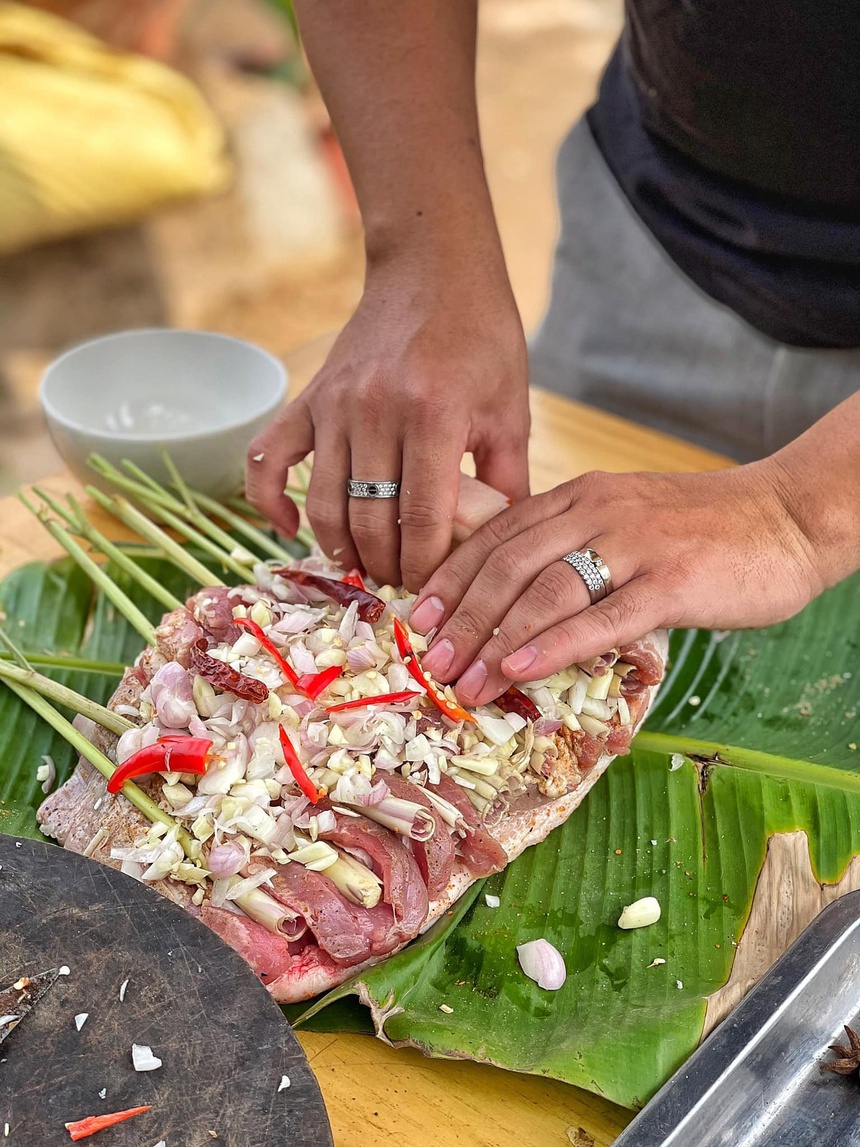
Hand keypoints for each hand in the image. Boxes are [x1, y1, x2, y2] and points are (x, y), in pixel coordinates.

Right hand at [245, 254, 529, 591]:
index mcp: (434, 414)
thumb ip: (508, 478)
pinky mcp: (308, 398)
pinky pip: (268, 458)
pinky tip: (288, 527)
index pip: (423, 517)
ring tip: (365, 567)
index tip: (436, 588)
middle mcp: (376, 410)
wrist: (433, 268)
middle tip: (403, 583)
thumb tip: (502, 545)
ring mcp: (334, 404)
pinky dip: (269, 499)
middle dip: (388, 566)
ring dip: (341, 548)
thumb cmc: (482, 336)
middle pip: (371, 520)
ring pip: (325, 502)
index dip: (428, 565)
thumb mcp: (510, 406)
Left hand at [410, 461, 825, 706]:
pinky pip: (600, 617)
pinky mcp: (671, 582)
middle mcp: (596, 511)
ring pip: (544, 592)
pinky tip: (520, 672)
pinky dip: (553, 646)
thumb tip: (518, 596)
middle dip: (462, 617)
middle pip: (507, 564)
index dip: (451, 576)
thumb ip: (573, 544)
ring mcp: (633, 545)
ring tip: (464, 683)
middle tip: (431, 660)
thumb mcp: (624, 517)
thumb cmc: (702, 527)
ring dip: (495, 641)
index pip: (496, 534)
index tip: (419, 615)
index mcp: (579, 495)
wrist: (786, 514)